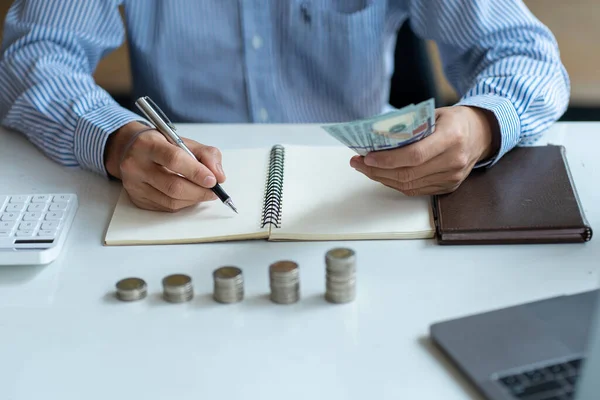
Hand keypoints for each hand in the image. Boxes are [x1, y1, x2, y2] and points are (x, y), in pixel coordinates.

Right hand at [104, 122, 225, 211]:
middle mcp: (136, 165)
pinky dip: (184, 203)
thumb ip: (206, 154)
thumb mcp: (184, 141)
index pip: (174, 160)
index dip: (196, 172)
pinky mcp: (137, 199)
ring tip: (204, 192)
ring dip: (194, 199)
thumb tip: (219, 176)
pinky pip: (166, 207)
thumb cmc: (161, 145)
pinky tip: (189, 195)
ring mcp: (134, 184)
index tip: (213, 180)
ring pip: (171, 201)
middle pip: (173, 186)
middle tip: (214, 191)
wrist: (131, 149)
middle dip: (199, 191)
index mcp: (148, 144)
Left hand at [350, 106, 499, 195]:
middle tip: (358, 163)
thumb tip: (376, 138)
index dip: (388, 159)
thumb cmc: (454, 121)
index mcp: (452, 137)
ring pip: (409, 185)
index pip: (415, 155)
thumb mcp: (433, 114)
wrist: (482, 134)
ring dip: (383, 178)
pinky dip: (395, 183)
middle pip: (408, 174)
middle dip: (378, 170)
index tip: (367, 157)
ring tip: (365, 168)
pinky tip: (382, 174)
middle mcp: (454, 161)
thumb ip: (409, 126)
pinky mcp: (448, 187)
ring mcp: (452, 177)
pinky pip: (415, 190)